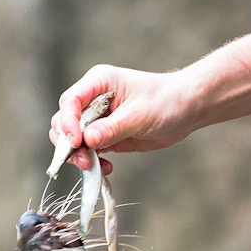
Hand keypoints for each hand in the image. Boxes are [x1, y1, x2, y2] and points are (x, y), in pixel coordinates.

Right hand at [49, 65, 199, 170]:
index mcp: (98, 83)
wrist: (186, 110)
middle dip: (69, 143)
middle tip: (84, 161)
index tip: (76, 142)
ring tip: (93, 166)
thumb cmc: (166, 101)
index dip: (68, 123)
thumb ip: (112, 128)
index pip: (70, 102)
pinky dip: (92, 161)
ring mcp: (97, 119)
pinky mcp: (105, 135)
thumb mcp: (139, 115)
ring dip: (78, 155)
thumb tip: (87, 140)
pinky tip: (106, 167)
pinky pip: (89, 150)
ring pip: (72, 139)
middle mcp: (92, 99)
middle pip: (64, 121)